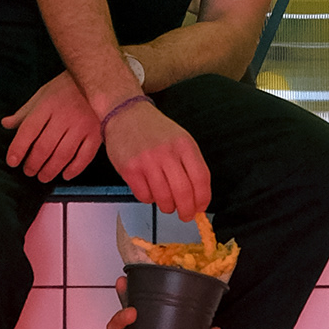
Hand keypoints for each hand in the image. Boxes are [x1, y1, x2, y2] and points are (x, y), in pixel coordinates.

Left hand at [1, 71, 102, 182]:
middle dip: (33, 163)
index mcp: (48, 105)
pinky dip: (74, 169)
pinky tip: (65, 174)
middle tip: (28, 171)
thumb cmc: (67, 88)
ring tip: (43, 176)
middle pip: (44, 146)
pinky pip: (84, 157)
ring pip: (63, 155)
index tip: (12, 161)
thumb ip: (25, 112)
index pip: (28, 129)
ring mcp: (82, 126)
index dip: (18, 148)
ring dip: (50, 170)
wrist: (100, 79)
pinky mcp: (97, 134)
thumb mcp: (43, 94)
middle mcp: (64, 116)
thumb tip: (5, 124)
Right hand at [104, 100, 212, 219]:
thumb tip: (198, 197)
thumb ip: (190, 165)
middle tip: (185, 215)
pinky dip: (149, 199)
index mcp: (184, 145)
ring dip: (167, 207)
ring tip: (166, 203)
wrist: (125, 113)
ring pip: (164, 198)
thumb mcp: (180, 139)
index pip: (201, 178)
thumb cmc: (154, 130)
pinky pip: (144, 196)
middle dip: (187, 210)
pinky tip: (149, 189)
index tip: (201, 207)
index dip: (203, 198)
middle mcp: (167, 153)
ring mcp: (147, 161)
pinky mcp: (130, 169)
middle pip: (184, 192)